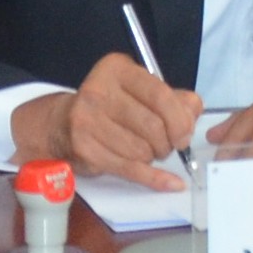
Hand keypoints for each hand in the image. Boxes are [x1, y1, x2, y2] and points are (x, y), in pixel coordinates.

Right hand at [10, 53, 202, 191]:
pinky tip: (171, 183)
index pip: (160, 95)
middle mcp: (98, 91)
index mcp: (117, 69)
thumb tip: (192, 115)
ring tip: (147, 151)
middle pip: (153, 126)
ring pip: (141, 150)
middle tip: (166, 145)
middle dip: (168, 142)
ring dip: (153, 156)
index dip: (180, 119)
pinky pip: (129, 169)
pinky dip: (155, 179)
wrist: (60, 124)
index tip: (185, 134)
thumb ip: (174, 98)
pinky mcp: (84, 149)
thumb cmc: (110, 106)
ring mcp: (87, 121)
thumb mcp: (140, 91)